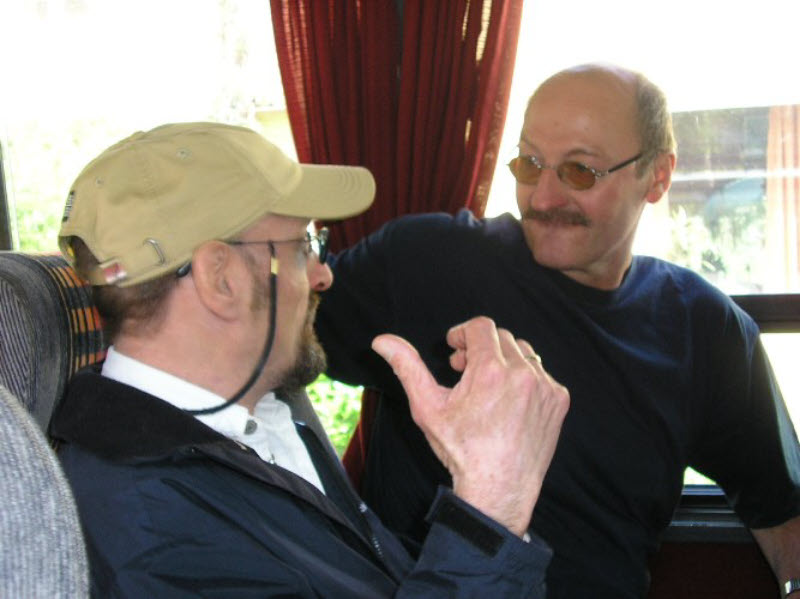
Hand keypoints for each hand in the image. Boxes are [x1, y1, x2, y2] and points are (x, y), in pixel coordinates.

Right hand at [372, 316, 568, 535]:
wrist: (497, 489)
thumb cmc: (461, 450)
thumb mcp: (427, 407)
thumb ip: (407, 367)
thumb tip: (382, 342)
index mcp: (490, 370)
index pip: (481, 327)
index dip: (463, 333)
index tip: (455, 349)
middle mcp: (522, 374)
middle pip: (502, 337)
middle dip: (480, 348)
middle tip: (464, 370)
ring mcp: (545, 387)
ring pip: (524, 353)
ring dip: (504, 361)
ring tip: (487, 385)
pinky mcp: (558, 401)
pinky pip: (541, 374)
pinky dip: (524, 379)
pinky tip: (508, 401)